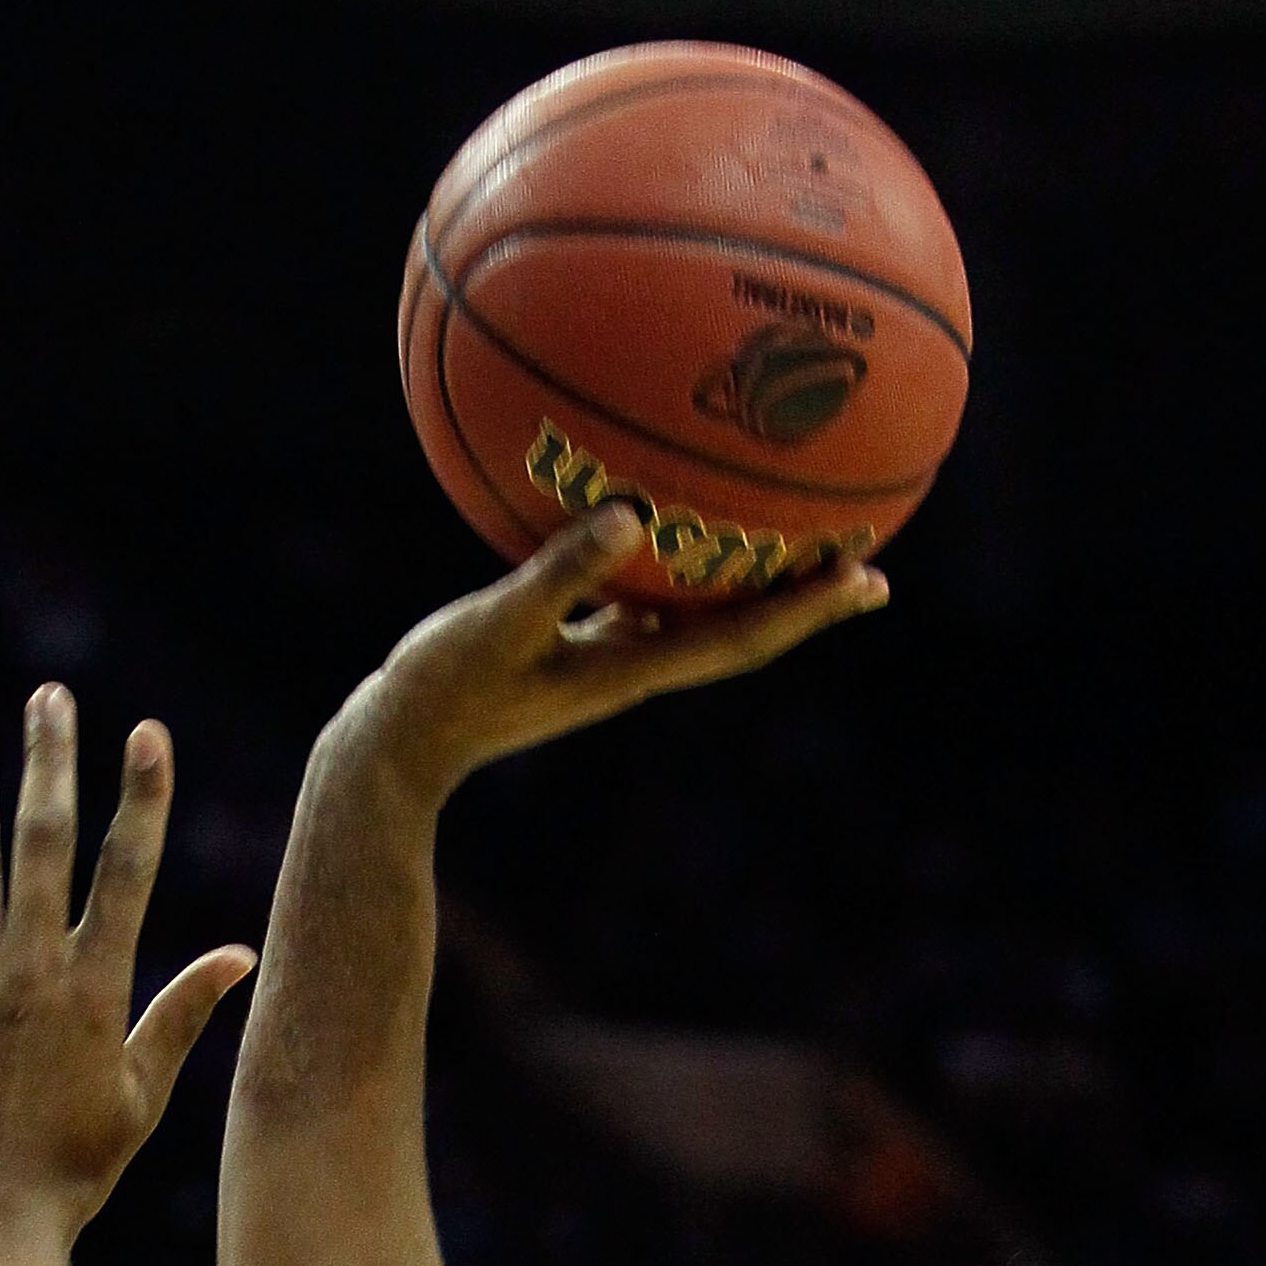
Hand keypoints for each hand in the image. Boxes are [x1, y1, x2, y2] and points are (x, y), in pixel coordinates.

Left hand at [0, 687, 254, 1251]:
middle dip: (51, 763)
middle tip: (49, 698)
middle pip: (46, 844)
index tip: (146, 733)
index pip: (127, 873)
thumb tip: (241, 955)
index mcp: (97, 996)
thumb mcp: (140, 1100)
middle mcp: (32, 977)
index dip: (139, 798)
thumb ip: (181, 1016)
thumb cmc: (71, 1178)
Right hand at [336, 502, 888, 806]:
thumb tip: (629, 517)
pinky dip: (676, 566)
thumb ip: (559, 576)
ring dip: (753, 585)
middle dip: (806, 599)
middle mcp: (634, 667)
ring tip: (799, 540)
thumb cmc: (437, 693)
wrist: (395, 748)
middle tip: (870, 557)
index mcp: (631, 669)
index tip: (867, 578)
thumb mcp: (496, 627)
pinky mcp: (573, 646)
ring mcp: (606, 660)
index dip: (806, 611)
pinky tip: (669, 524)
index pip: (741, 638)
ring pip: (699, 617)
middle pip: (741, 630)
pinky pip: (645, 598)